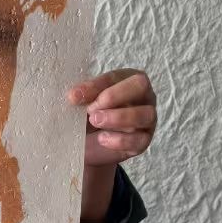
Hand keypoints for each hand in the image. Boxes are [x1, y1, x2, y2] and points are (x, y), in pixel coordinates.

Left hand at [68, 68, 156, 222]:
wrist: (88, 146)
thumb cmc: (87, 117)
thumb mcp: (83, 104)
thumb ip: (82, 97)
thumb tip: (73, 96)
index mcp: (128, 80)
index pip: (117, 76)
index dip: (96, 85)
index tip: (73, 96)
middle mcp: (143, 97)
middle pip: (141, 87)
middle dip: (115, 96)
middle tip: (90, 109)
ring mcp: (147, 119)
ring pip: (145, 114)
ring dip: (119, 117)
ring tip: (95, 121)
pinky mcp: (143, 141)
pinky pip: (139, 140)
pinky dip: (120, 140)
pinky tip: (102, 139)